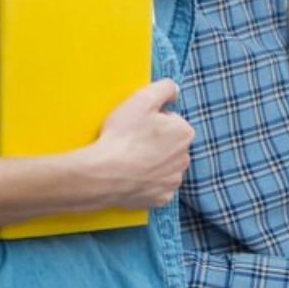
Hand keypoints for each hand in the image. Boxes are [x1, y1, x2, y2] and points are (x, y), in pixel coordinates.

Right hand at [77, 79, 194, 209]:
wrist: (103, 174)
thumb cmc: (123, 135)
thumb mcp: (142, 98)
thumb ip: (164, 88)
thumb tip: (174, 91)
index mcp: (185, 133)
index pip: (172, 121)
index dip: (153, 120)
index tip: (138, 125)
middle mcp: (185, 158)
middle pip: (170, 144)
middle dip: (156, 142)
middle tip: (133, 142)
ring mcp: (173, 181)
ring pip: (165, 165)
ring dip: (153, 162)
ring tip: (131, 160)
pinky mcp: (162, 199)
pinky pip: (157, 186)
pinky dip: (148, 182)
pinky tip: (133, 176)